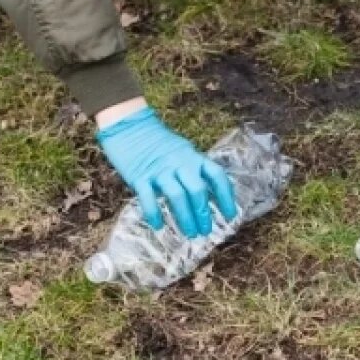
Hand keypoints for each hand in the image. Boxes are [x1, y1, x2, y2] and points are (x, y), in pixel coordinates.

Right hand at [97, 107, 237, 237]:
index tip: (231, 214)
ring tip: (190, 234)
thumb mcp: (183, 150)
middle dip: (204, 213)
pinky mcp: (139, 176)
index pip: (216, 176)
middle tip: (206, 231)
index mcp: (194, 157)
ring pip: (177, 197)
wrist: (129, 125)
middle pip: (197, 190)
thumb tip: (210, 193)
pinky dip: (154, 214)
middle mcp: (180, 163)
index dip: (226, 196)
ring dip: (185, 218)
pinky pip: (148, 198)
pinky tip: (158, 227)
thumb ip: (195, 169)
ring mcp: (159, 170)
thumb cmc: (159, 142)